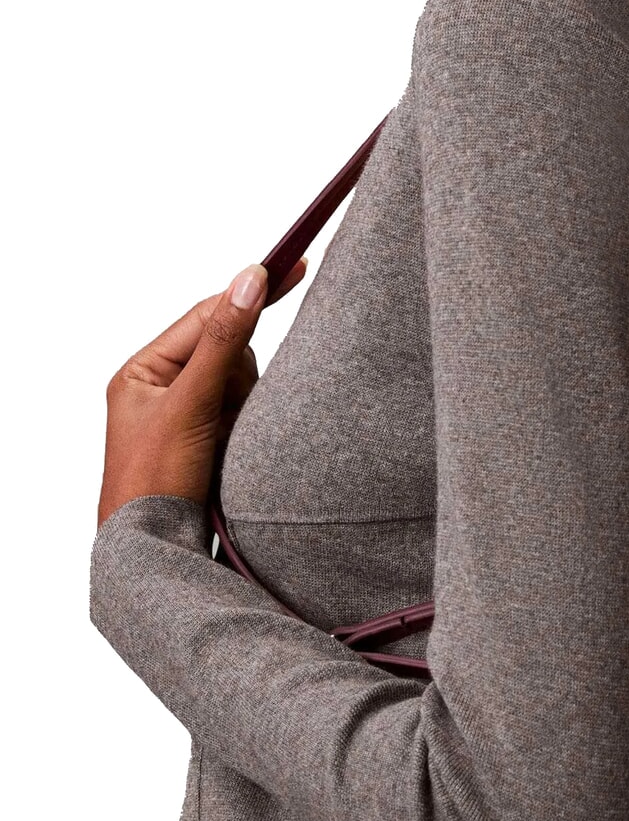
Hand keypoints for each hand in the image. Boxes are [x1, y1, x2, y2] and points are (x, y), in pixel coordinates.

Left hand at [96, 257, 307, 529]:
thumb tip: (248, 279)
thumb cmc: (152, 481)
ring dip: (247, 407)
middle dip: (240, 377)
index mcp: (144, 371)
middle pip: (230, 352)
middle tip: (225, 414)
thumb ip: (223, 342)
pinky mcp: (214, 442)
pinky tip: (236, 451)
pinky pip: (248, 415)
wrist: (154, 552)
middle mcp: (166, 388)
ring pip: (244, 385)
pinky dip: (252, 427)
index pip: (206, 318)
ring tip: (225, 444)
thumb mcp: (189, 404)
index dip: (247, 297)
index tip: (291, 269)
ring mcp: (191, 416)